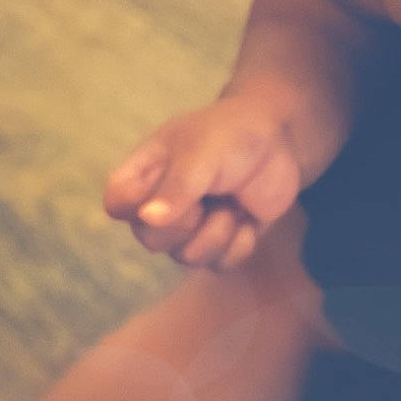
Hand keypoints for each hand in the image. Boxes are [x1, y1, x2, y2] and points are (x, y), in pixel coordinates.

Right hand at [103, 91, 309, 271]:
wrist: (282, 140)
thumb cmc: (234, 135)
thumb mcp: (204, 152)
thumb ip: (178, 186)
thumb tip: (148, 220)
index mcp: (144, 174)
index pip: (117, 205)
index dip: (139, 206)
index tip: (173, 189)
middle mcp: (160, 205)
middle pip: (151, 240)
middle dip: (188, 222)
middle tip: (210, 194)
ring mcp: (190, 227)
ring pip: (187, 257)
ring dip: (219, 231)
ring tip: (233, 202)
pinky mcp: (221, 242)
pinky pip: (220, 265)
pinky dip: (241, 242)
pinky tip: (249, 218)